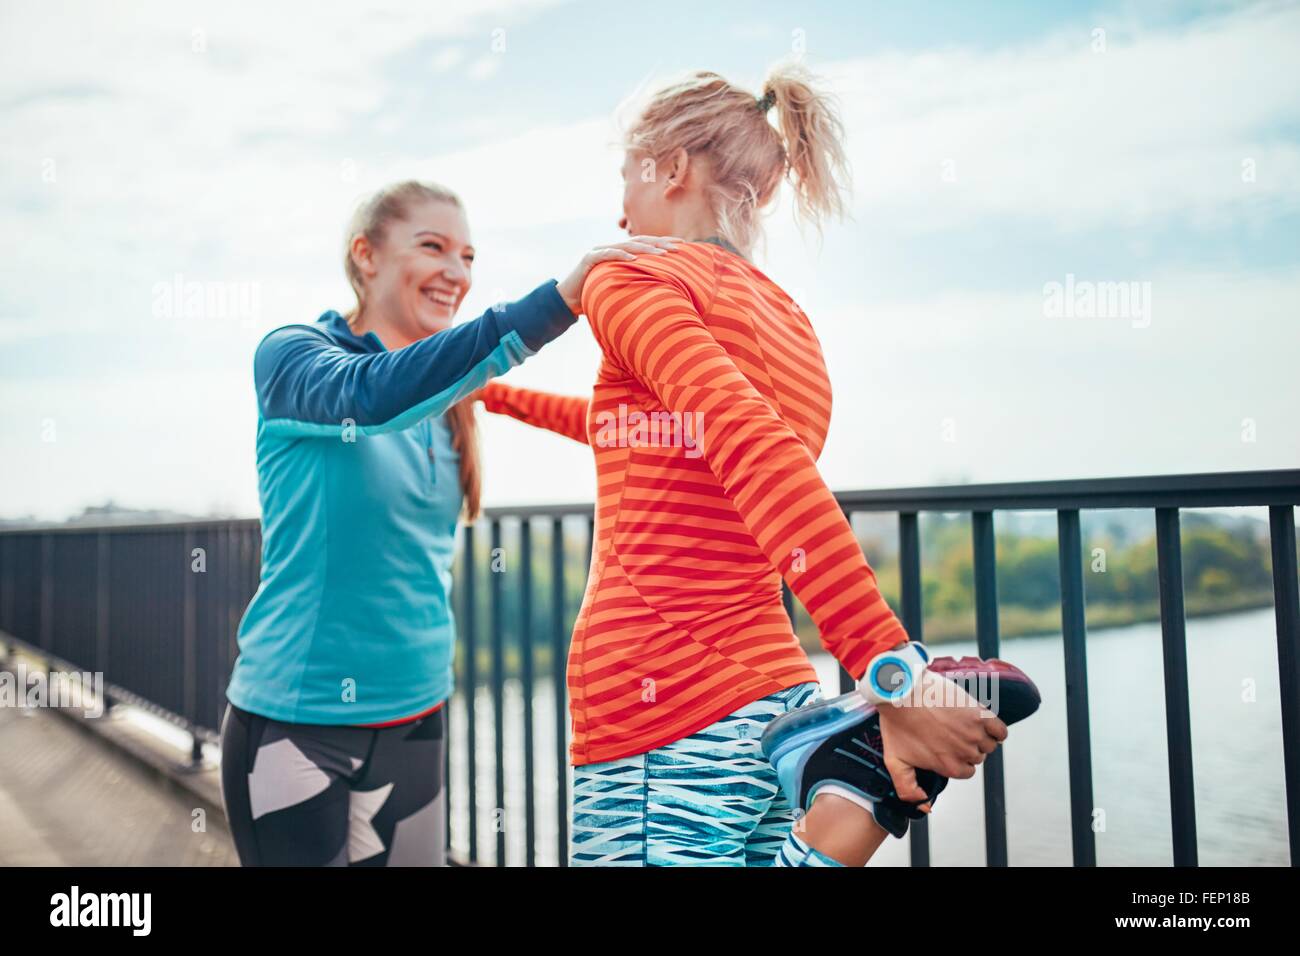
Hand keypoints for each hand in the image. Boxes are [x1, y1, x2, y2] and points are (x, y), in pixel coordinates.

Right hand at [555, 236, 680, 313]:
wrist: (568, 300)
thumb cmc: (596, 296)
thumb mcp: (620, 289)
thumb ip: (635, 284)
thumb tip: (661, 292)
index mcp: (620, 253)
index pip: (645, 245)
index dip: (663, 244)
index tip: (682, 246)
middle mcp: (612, 248)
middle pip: (640, 241)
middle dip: (660, 243)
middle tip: (679, 247)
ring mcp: (600, 251)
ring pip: (627, 246)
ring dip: (646, 250)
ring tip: (663, 254)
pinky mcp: (590, 259)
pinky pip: (608, 255)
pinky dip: (621, 256)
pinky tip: (634, 259)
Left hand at [877, 668, 1007, 808]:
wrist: (901, 691)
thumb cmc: (897, 723)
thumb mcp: (895, 761)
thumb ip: (908, 789)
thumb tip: (925, 805)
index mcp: (948, 766)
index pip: (966, 771)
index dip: (958, 759)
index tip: (948, 746)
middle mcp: (964, 753)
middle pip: (978, 757)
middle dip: (967, 747)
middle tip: (951, 732)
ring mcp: (974, 734)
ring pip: (989, 744)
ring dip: (981, 737)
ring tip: (963, 725)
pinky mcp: (980, 715)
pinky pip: (1001, 731)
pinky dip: (997, 730)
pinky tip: (985, 723)